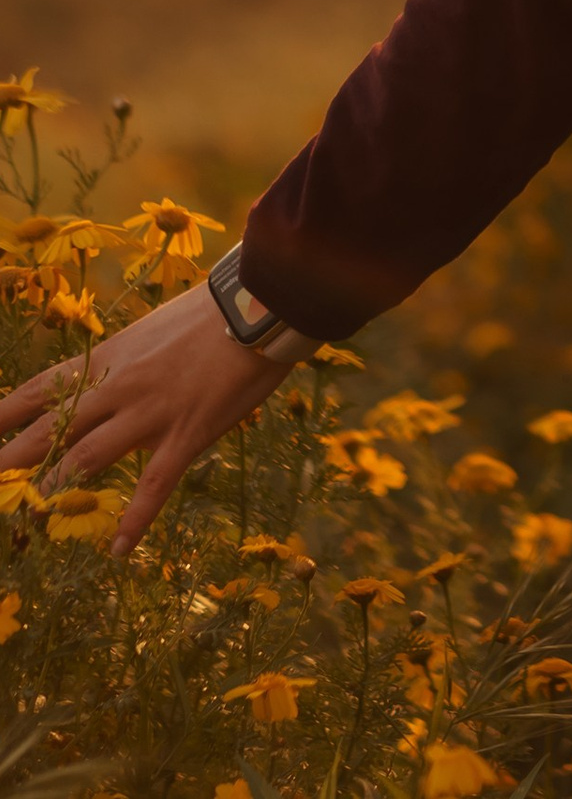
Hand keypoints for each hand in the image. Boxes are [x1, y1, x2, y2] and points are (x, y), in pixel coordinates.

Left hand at [0, 279, 289, 555]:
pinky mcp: (186, 435)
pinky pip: (154, 486)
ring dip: (56, 488)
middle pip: (49, 432)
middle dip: (10, 460)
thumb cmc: (214, 309)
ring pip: (86, 460)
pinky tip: (118, 550)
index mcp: (110, 357)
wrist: (261, 307)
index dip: (3, 416)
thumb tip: (108, 376)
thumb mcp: (154, 328)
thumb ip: (126, 359)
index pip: (39, 391)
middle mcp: (119, 388)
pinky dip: (135, 520)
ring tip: (33, 514)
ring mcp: (150, 414)